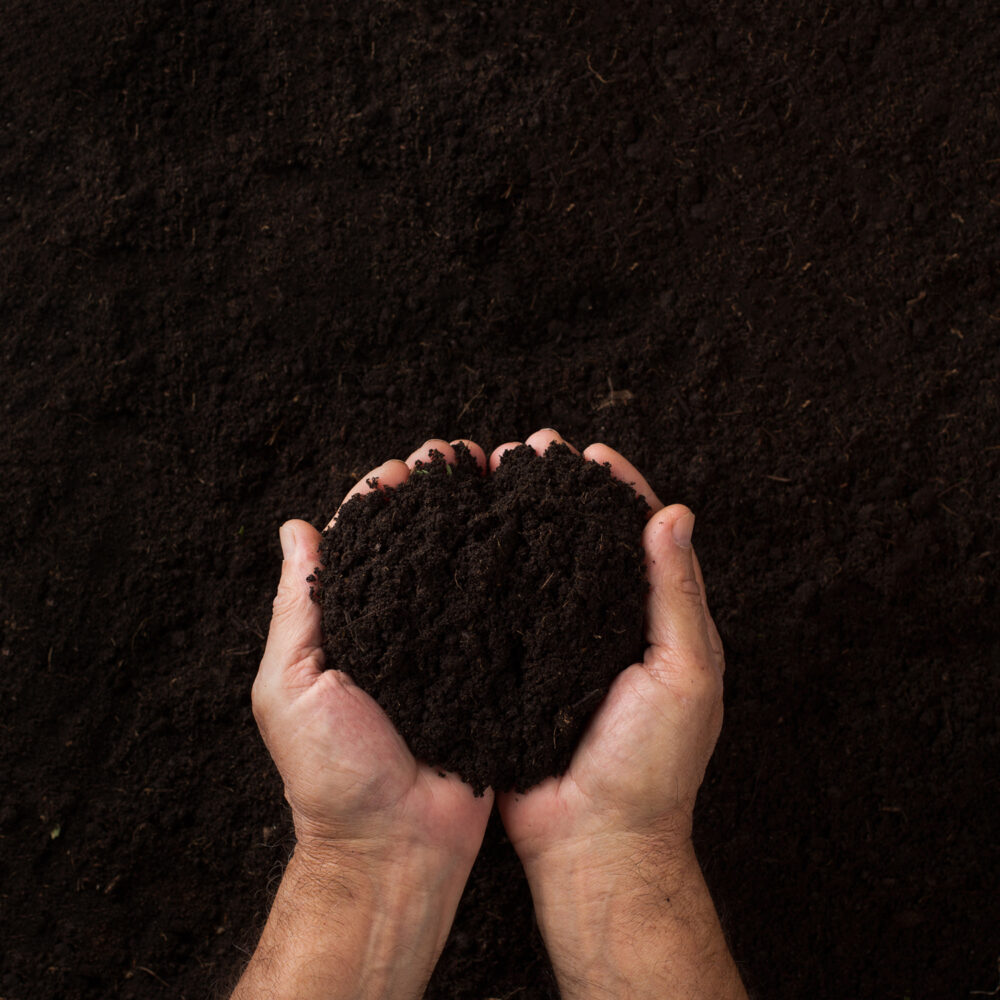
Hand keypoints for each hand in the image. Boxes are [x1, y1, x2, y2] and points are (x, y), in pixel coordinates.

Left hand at [253, 439, 494, 869]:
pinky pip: (501, 617)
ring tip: (500, 478)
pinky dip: (515, 577)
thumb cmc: (332, 773)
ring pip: (465, 572)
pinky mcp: (489, 673)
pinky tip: (534, 541)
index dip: (382, 500)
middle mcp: (402, 630)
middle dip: (437, 497)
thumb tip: (295, 530)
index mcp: (352, 626)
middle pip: (420, 547)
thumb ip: (297, 610)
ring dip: (479, 524)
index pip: (364, 544)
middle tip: (459, 457)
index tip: (404, 467)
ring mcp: (449, 649)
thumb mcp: (292, 687)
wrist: (397, 846)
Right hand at [493, 428, 723, 861]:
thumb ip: (676, 596)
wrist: (593, 841)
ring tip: (492, 482)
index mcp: (655, 622)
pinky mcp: (518, 670)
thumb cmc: (651, 765)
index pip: (642, 536)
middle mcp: (606, 626)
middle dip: (561, 495)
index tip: (591, 454)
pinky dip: (489, 577)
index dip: (619, 490)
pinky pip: (504, 613)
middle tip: (530, 452)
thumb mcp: (683, 675)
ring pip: (540, 570)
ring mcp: (559, 647)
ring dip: (521, 525)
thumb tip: (676, 514)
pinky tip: (464, 546)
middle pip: (585, 542)